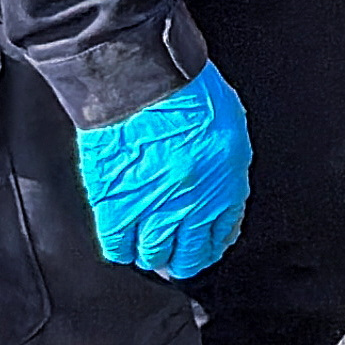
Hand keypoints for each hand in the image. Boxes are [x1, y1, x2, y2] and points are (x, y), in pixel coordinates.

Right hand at [73, 62, 252, 279]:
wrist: (145, 82)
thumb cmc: (189, 93)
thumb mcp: (229, 128)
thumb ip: (225, 165)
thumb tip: (220, 190)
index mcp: (225, 181)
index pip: (224, 229)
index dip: (218, 241)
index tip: (213, 244)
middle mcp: (190, 202)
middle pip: (190, 252)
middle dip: (188, 261)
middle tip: (182, 262)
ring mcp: (150, 207)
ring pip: (154, 254)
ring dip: (156, 258)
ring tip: (156, 257)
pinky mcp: (113, 205)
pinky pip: (118, 245)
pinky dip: (123, 250)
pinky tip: (127, 248)